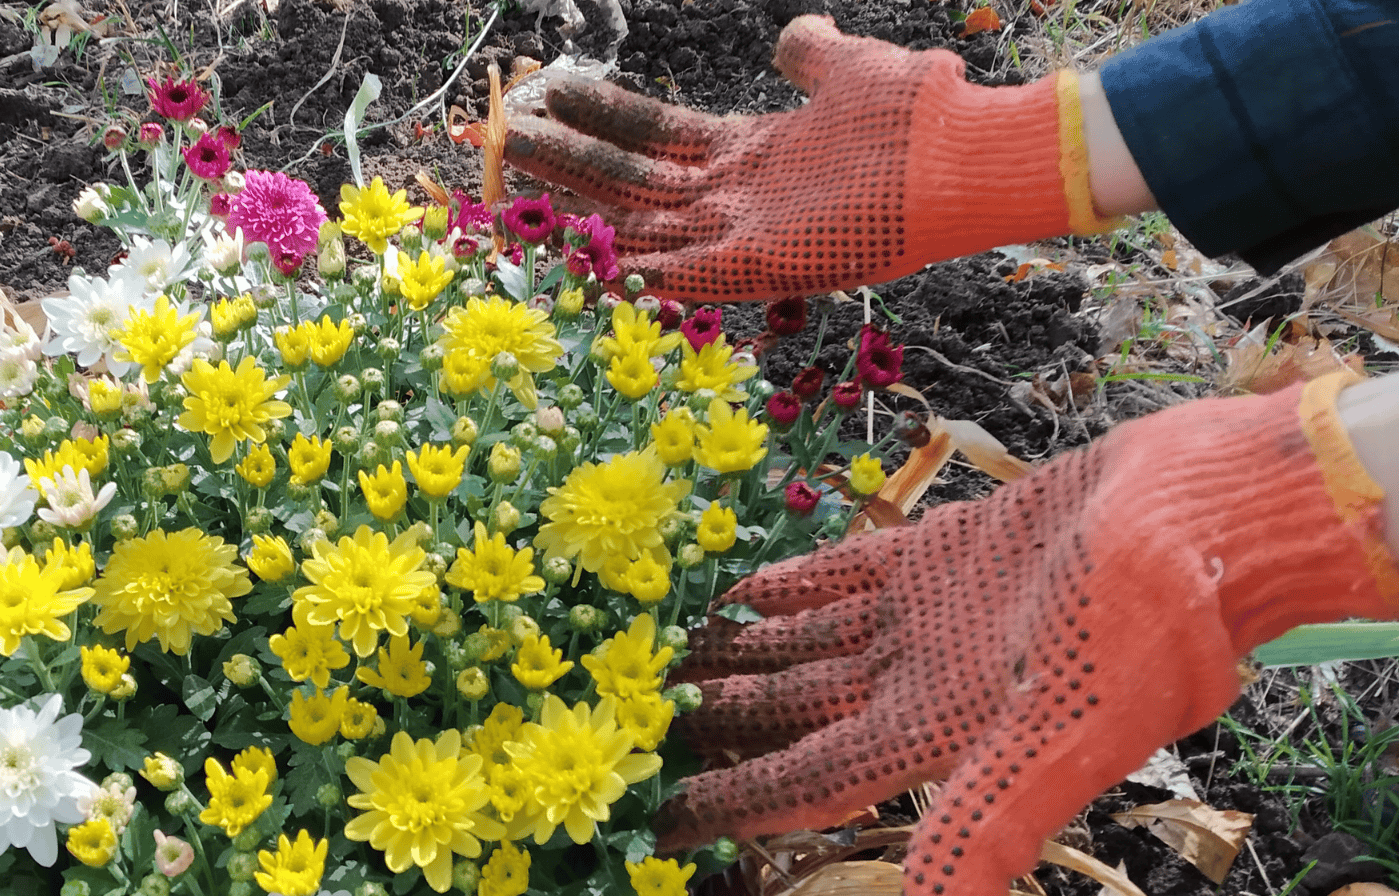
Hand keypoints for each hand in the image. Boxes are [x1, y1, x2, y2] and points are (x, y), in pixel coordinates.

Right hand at [503, 15, 1112, 299]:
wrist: (976, 158)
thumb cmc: (921, 118)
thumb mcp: (852, 70)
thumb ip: (814, 57)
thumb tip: (791, 38)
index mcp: (749, 153)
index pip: (656, 135)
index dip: (601, 117)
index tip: (547, 93)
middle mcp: (738, 197)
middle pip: (634, 178)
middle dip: (569, 158)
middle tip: (504, 138)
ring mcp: (750, 232)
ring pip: (647, 219)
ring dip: (585, 203)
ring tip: (524, 178)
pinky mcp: (772, 262)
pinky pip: (694, 272)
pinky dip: (648, 270)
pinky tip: (594, 257)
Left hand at [659, 373, 1398, 895]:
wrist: (1204, 515)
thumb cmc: (1145, 627)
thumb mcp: (1064, 738)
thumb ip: (991, 829)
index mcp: (940, 739)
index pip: (808, 785)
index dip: (733, 802)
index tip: (657, 822)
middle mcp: (924, 686)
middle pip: (795, 716)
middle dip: (720, 724)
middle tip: (632, 724)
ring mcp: (931, 621)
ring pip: (811, 646)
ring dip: (745, 655)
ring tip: (671, 657)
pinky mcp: (946, 557)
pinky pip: (849, 575)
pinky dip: (794, 583)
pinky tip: (746, 587)